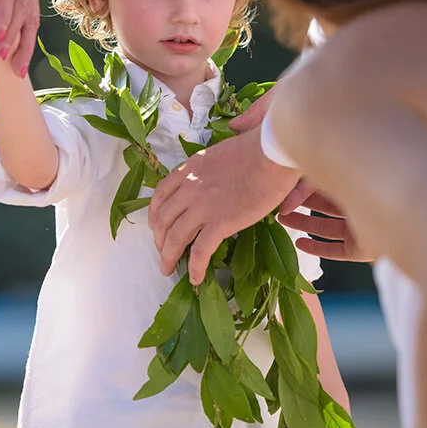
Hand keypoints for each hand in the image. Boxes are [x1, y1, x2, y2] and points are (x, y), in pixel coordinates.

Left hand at [150, 128, 298, 284]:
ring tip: (167, 269)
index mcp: (190, 169)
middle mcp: (189, 188)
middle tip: (162, 251)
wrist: (272, 153)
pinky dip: (195, 267)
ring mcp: (203, 206)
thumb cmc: (257, 150)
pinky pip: (200, 251)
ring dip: (168, 256)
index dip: (154, 214)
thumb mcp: (220, 153)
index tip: (155, 226)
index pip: (161, 194)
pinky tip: (195, 278)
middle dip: (158, 239)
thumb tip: (212, 179)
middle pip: (163, 219)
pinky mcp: (220, 222)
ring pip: (175, 237)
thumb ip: (209, 168)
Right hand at [279, 180, 372, 262]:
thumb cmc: (360, 180)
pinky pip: (337, 250)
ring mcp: (361, 228)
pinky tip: (300, 244)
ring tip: (282, 222)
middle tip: (278, 211)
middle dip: (301, 209)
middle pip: (325, 208)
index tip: (282, 194)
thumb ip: (300, 191)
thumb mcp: (323, 178)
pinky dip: (318, 248)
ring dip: (305, 225)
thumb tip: (283, 206)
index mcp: (356, 184)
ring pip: (327, 228)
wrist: (392, 199)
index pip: (324, 188)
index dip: (302, 193)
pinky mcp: (363, 249)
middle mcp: (360, 205)